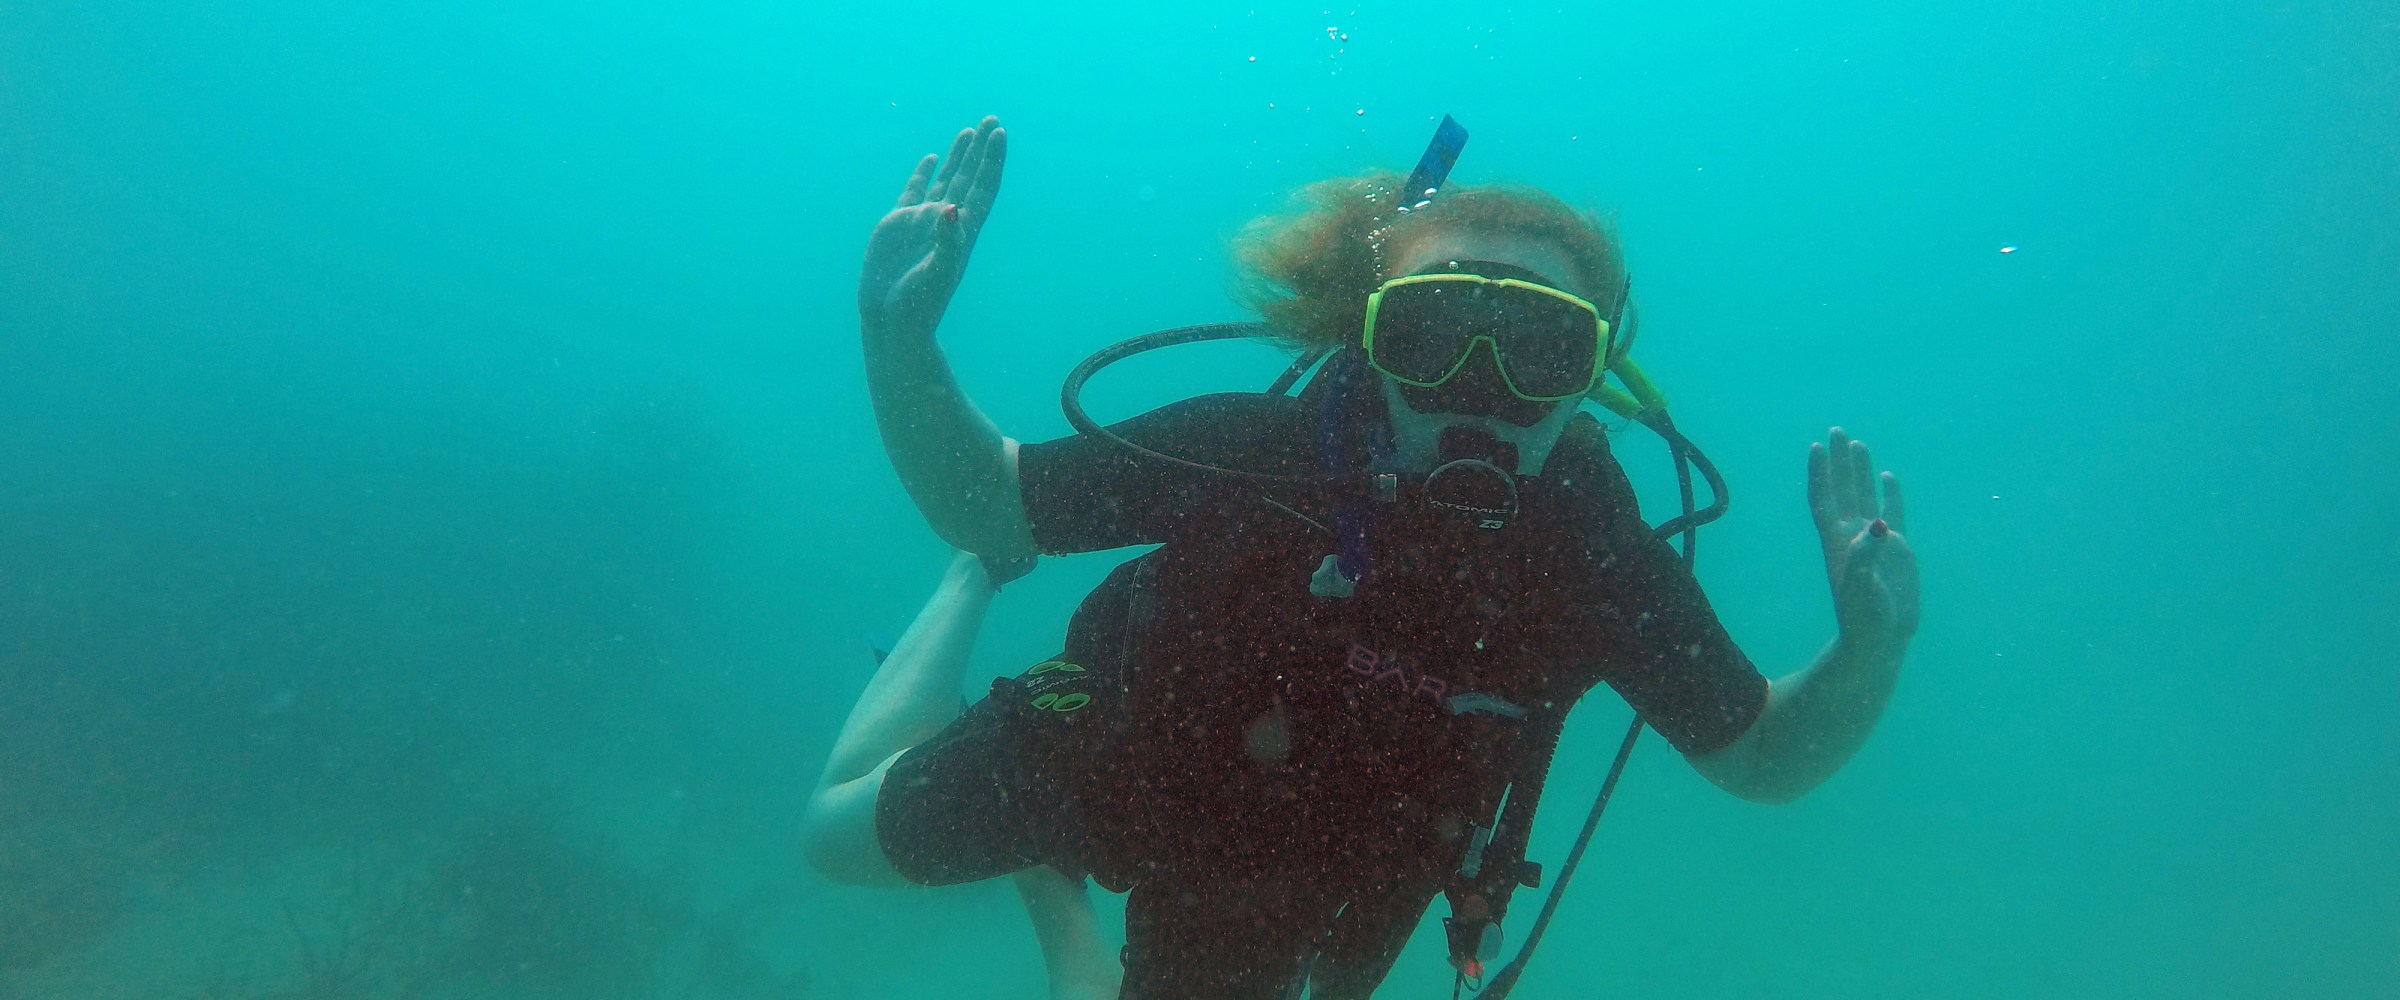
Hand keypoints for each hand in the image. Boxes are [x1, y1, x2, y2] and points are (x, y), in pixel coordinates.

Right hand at [859, 116, 1007, 336]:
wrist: (892, 319)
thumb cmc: (919, 303)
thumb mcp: (936, 273)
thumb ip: (946, 241)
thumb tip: (951, 209)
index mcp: (963, 231)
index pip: (983, 187)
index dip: (992, 160)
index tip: (999, 133)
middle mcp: (948, 221)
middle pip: (970, 177)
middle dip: (981, 150)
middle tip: (991, 120)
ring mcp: (924, 221)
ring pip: (947, 179)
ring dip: (959, 156)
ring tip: (969, 131)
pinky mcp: (900, 223)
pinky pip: (917, 190)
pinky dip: (925, 173)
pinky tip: (933, 157)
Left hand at [1808, 428, 1920, 648]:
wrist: (1880, 639)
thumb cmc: (1863, 616)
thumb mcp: (1861, 586)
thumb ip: (1868, 554)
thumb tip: (1880, 526)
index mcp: (1836, 541)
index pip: (1823, 498)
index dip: (1819, 473)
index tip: (1816, 446)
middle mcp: (1852, 535)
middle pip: (1842, 489)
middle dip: (1839, 461)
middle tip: (1837, 431)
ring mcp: (1874, 540)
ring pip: (1865, 497)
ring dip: (1860, 471)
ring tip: (1857, 444)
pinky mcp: (1897, 549)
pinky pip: (1893, 513)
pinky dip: (1890, 494)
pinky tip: (1887, 476)